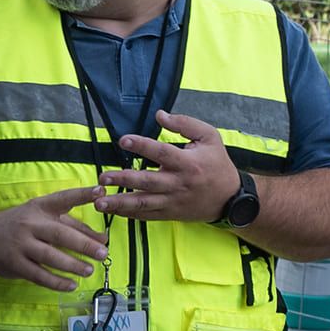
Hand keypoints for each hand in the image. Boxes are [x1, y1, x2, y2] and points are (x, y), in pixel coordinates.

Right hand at [0, 186, 106, 287]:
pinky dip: (56, 282)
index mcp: (39, 208)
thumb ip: (74, 226)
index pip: (63, 198)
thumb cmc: (20, 226)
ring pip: (50, 256)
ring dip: (72, 265)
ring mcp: (20, 245)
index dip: (82, 195)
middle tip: (102, 252)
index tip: (100, 191)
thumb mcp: (43, 218)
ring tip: (89, 270)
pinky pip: (38, 275)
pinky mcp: (14, 264)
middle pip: (59, 234)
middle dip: (83, 244)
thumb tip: (102, 239)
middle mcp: (30, 224)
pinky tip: (71, 285)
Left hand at [103, 110, 244, 226]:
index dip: (142, 146)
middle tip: (102, 178)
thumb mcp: (210, 137)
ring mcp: (173, 201)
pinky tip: (113, 211)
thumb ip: (185, 124)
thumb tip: (159, 115)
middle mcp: (178, 184)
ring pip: (143, 203)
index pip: (161, 152)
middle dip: (123, 180)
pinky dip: (129, 214)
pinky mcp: (170, 213)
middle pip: (147, 182)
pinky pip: (147, 215)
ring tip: (100, 202)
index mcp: (188, 163)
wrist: (229, 199)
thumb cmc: (217, 164)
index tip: (123, 140)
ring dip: (120, 203)